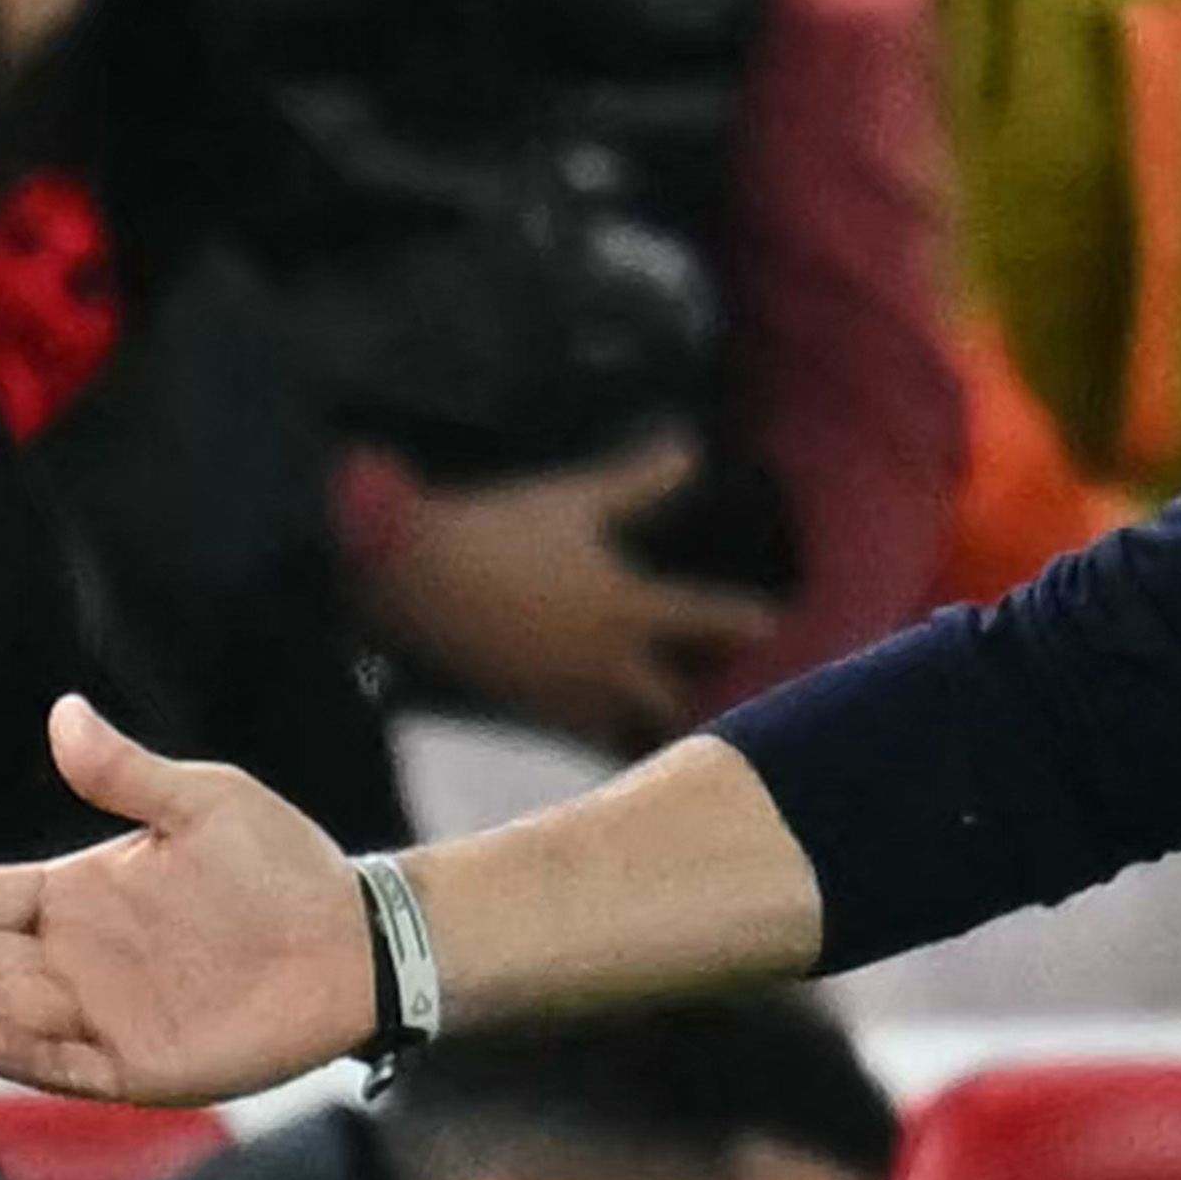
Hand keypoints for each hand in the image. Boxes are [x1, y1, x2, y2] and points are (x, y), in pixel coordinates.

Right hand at [0, 697, 374, 1102]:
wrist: (355, 936)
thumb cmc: (281, 865)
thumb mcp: (204, 802)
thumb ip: (127, 773)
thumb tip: (62, 712)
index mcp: (77, 894)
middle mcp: (71, 959)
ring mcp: (100, 1014)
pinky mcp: (140, 1064)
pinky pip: (65, 1063)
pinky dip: (18, 1052)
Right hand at [358, 437, 777, 752]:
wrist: (404, 578)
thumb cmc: (495, 530)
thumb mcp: (574, 501)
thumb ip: (638, 482)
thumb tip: (691, 448)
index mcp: (625, 608)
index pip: (705, 618)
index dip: (744, 621)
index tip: (776, 624)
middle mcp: (602, 662)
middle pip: (671, 698)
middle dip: (704, 698)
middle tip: (733, 696)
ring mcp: (560, 692)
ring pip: (622, 725)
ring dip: (652, 722)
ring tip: (679, 727)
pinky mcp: (520, 706)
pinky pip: (575, 730)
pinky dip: (600, 730)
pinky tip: (604, 728)